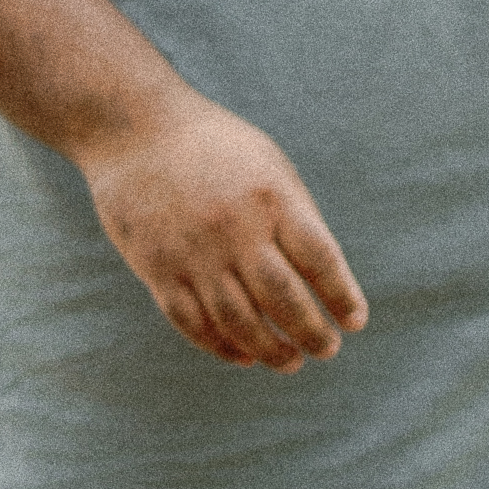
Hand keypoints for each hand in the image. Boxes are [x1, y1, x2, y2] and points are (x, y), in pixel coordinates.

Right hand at [80, 91, 368, 371]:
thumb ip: (296, 218)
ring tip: (291, 361)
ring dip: (271, 351)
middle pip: (282, 298)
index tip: (355, 321)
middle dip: (312, 333)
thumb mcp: (269, 166)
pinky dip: (222, 347)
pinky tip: (244, 356)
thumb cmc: (215, 148)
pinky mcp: (157, 268)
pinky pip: (194, 322)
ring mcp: (193, 251)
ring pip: (239, 322)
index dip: (342, 296)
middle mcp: (234, 228)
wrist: (133, 127)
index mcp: (270, 198)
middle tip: (327, 349)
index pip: (320, 259)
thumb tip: (327, 281)